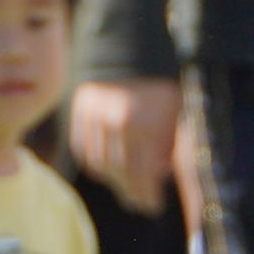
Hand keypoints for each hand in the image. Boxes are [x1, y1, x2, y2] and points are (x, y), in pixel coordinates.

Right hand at [69, 77, 183, 211]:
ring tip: (126, 187)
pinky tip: (108, 169)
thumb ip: (167, 145)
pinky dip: (94, 163)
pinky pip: (83, 148)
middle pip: (119, 172)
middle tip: (140, 204)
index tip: (154, 206)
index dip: (147, 194)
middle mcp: (114, 121)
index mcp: (141, 122)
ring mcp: (93, 115)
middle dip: (131, 192)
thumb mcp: (173, 113)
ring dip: (113, 180)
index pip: (141, 173)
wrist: (132, 47)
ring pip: (98, 163)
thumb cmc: (160, 84)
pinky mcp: (80, 110)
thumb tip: (159, 175)